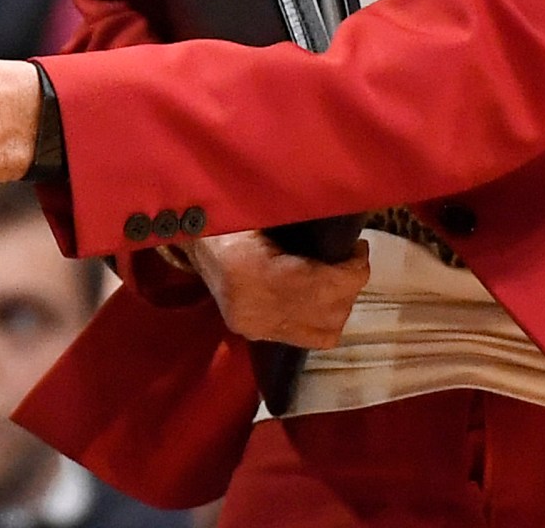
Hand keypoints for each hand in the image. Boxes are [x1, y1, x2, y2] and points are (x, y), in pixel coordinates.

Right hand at [182, 231, 369, 348]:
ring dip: (339, 304)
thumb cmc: (227, 213)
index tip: (357, 247)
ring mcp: (252, 327)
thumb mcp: (260, 207)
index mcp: (250, 270)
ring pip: (323, 332)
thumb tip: (348, 221)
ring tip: (337, 275)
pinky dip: (322, 317)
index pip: (323, 287)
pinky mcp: (253, 333)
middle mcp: (252, 309)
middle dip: (350, 286)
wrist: (188, 234)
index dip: (353, 270)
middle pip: (328, 313)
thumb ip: (302, 217)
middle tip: (350, 258)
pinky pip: (305, 337)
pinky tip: (319, 293)